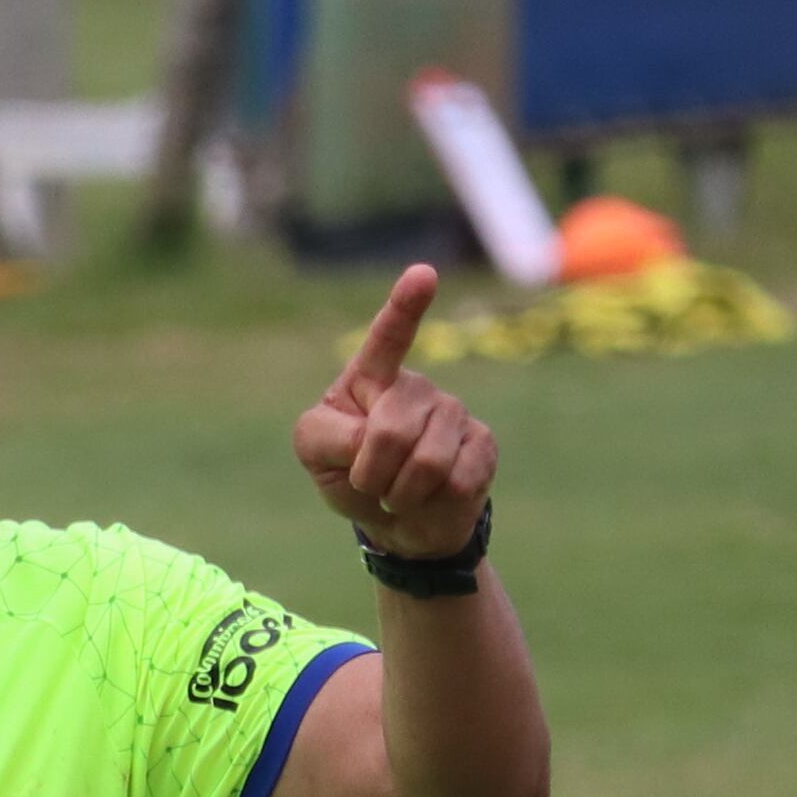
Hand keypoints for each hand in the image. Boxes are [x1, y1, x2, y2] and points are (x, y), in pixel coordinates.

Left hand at [290, 264, 498, 563]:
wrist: (397, 523)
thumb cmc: (349, 475)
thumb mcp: (314, 452)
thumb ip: (327, 435)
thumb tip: (372, 436)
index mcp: (371, 376)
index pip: (388, 336)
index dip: (406, 305)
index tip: (423, 274)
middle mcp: (415, 387)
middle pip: (391, 430)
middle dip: (370, 473)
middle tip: (370, 483)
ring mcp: (452, 412)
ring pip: (428, 461)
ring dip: (400, 493)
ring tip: (399, 492)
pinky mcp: (482, 444)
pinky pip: (457, 479)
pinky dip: (433, 501)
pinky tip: (432, 495)